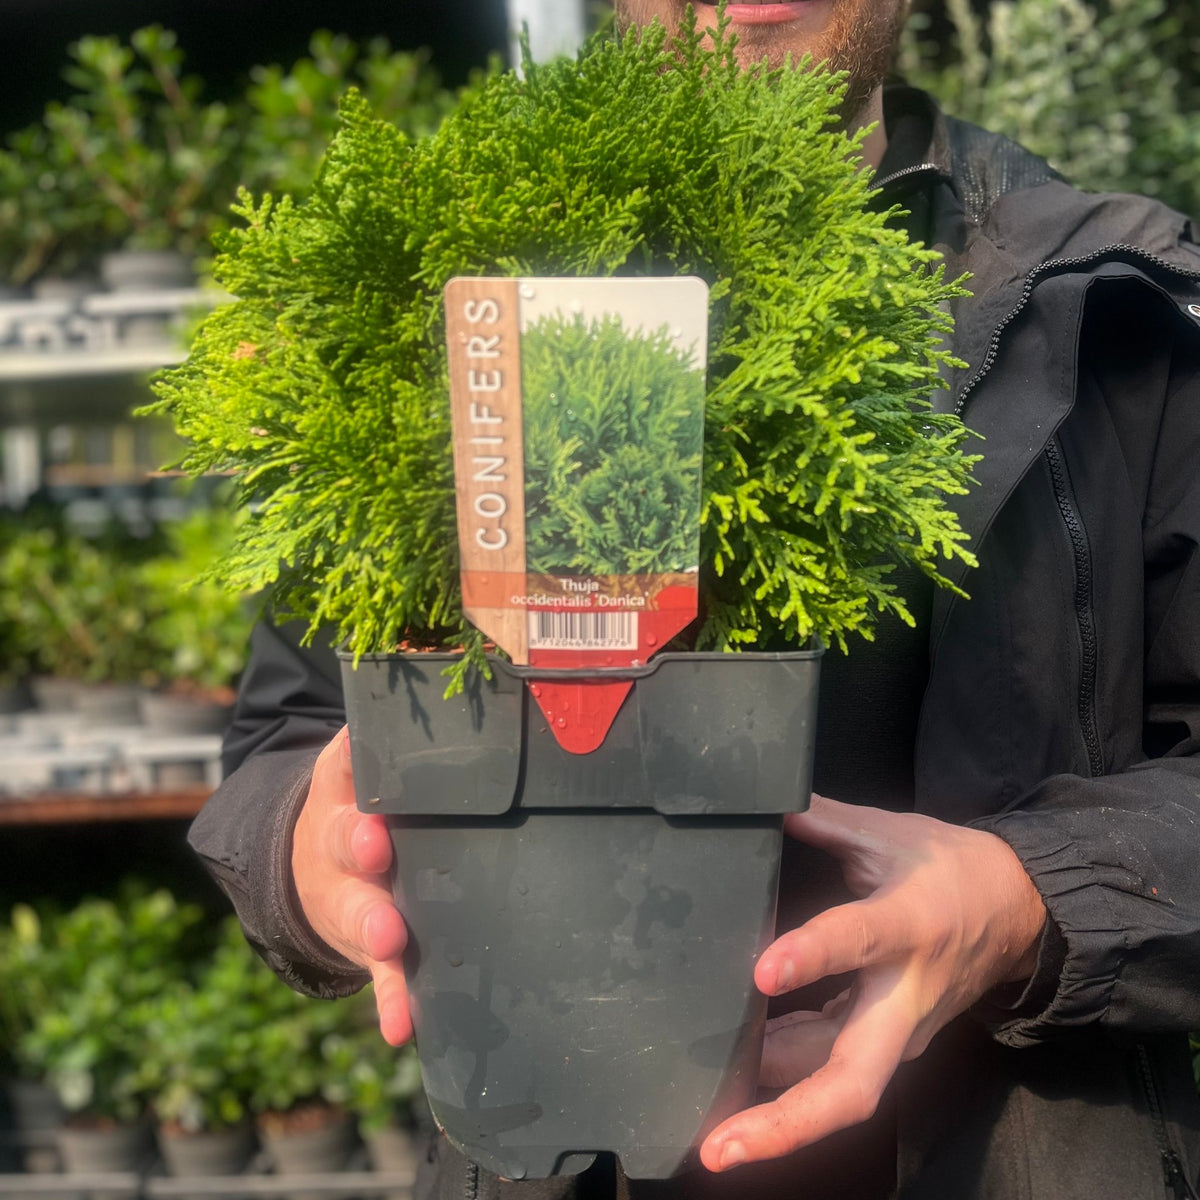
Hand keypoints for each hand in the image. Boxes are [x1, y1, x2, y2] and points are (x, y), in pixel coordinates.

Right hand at [291, 726, 411, 1044]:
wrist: (310, 866)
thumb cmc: (364, 803)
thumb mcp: (362, 766)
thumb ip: (391, 737)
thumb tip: (440, 669)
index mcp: (344, 788)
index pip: (345, 767)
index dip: (355, 768)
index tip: (371, 767)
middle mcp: (340, 840)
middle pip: (346, 840)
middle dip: (360, 845)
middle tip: (377, 849)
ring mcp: (351, 896)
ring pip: (359, 909)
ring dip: (373, 925)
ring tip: (389, 938)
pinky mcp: (370, 944)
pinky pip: (381, 974)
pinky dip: (390, 1001)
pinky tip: (400, 1028)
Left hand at [699, 794, 1045, 1171]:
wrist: (1021, 912)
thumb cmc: (950, 867)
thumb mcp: (890, 831)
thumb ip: (822, 818)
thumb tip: (762, 796)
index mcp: (908, 924)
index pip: (857, 941)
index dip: (811, 956)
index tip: (762, 971)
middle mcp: (903, 995)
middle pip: (853, 1079)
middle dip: (788, 1121)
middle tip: (723, 1148)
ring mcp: (900, 1032)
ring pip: (839, 1088)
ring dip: (775, 1114)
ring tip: (710, 1137)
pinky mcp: (892, 1045)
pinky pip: (833, 1072)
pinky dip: (784, 1080)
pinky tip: (735, 1084)